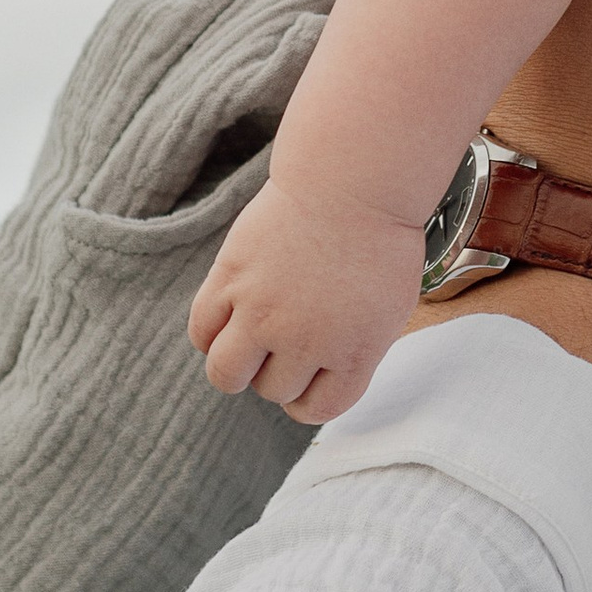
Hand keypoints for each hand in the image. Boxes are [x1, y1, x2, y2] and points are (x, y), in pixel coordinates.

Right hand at [187, 176, 425, 421]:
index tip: (306, 381)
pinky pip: (201, 331)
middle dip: (277, 372)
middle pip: (272, 390)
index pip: (318, 410)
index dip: (307, 400)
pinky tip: (228, 316)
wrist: (353, 181)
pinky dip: (210, 334)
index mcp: (354, 353)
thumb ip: (356, 349)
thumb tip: (323, 376)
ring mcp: (263, 312)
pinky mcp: (231, 279)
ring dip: (236, 364)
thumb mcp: (389, 306)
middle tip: (284, 340)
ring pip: (226, 374)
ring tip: (249, 338)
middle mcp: (306, 342)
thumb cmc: (379, 239)